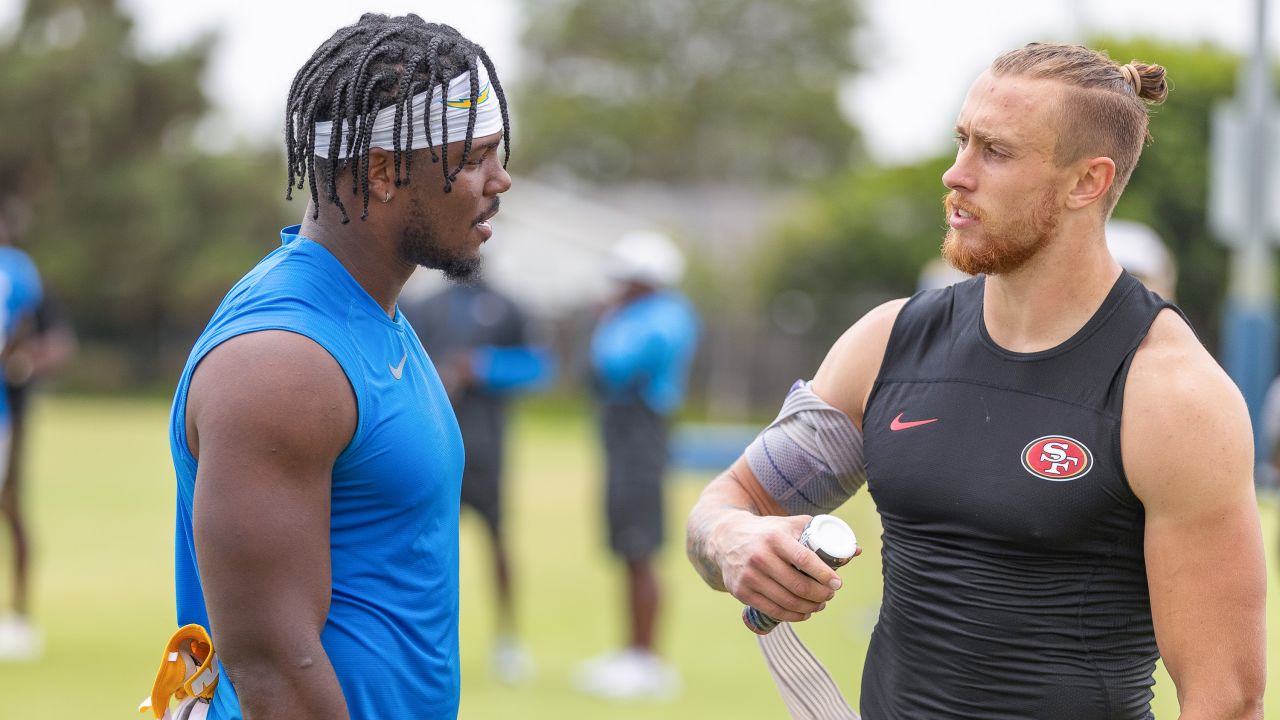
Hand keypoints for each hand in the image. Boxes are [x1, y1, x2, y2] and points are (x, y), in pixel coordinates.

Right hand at [713, 513, 853, 622]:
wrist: (725, 537)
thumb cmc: (768, 532)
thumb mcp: (790, 525)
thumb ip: (820, 534)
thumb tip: (856, 551)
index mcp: (775, 538)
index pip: (805, 560)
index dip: (825, 575)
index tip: (838, 583)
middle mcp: (760, 556)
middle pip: (798, 586)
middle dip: (821, 594)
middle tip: (830, 594)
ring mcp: (749, 576)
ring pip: (787, 601)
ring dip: (809, 607)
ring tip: (820, 604)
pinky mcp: (741, 591)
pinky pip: (772, 610)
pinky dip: (792, 616)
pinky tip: (804, 613)